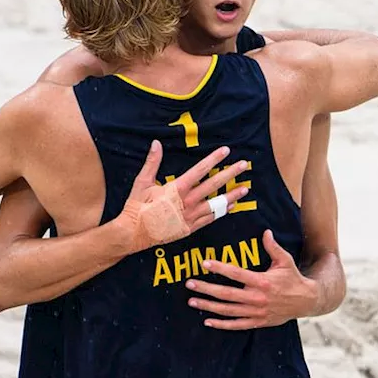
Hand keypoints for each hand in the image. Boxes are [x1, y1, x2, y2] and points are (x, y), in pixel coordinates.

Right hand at [118, 141, 251, 253]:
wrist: (132, 234)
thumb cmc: (136, 207)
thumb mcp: (142, 182)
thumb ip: (152, 162)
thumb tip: (156, 143)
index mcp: (176, 189)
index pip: (200, 170)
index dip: (214, 159)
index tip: (226, 150)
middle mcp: (187, 202)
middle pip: (214, 185)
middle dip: (230, 174)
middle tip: (244, 165)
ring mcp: (190, 217)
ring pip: (217, 204)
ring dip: (232, 196)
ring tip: (245, 188)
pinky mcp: (190, 228)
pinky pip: (210, 219)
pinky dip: (222, 212)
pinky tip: (231, 206)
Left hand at [186, 230, 318, 329]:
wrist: (305, 301)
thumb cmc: (293, 278)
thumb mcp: (285, 261)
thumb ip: (273, 247)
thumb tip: (265, 232)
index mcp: (263, 281)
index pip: (237, 274)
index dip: (220, 268)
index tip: (204, 263)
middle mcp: (257, 298)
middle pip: (227, 294)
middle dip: (206, 289)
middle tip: (190, 284)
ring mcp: (256, 312)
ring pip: (228, 310)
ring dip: (209, 306)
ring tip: (192, 301)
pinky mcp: (258, 322)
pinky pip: (237, 325)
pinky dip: (222, 324)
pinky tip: (207, 321)